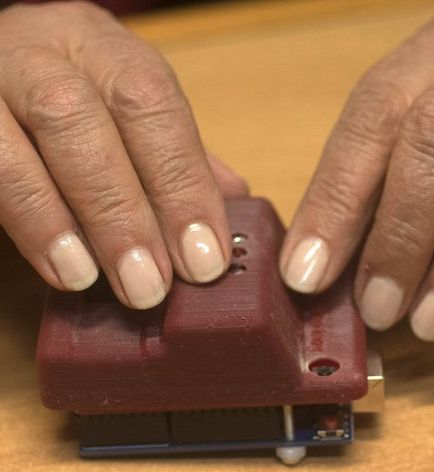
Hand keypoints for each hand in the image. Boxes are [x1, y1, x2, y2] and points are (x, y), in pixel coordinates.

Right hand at [0, 2, 246, 308]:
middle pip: (81, 120)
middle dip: (124, 211)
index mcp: (106, 50)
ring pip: (23, 145)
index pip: (151, 103)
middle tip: (152, 284)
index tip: (205, 256)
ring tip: (98, 280)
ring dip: (68, 223)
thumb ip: (175, 152)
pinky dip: (29, 224)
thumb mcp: (127, 111)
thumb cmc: (76, 95)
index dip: (182, 183)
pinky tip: (62, 266)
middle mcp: (45, 53)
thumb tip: (235, 200)